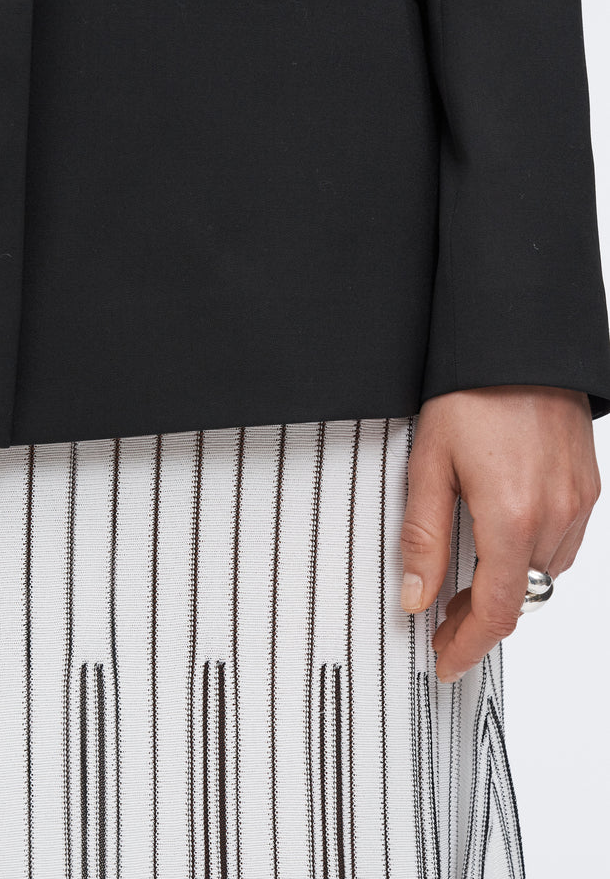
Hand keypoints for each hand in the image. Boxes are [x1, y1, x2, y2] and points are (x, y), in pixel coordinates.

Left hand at [399, 384, 600, 682]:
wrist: (517, 342)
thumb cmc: (470, 393)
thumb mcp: (428, 463)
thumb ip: (422, 536)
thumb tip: (413, 596)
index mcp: (511, 516)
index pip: (497, 611)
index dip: (468, 643)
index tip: (443, 659)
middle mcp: (555, 516)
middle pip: (522, 597)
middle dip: (481, 616)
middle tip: (441, 617)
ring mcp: (579, 502)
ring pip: (545, 573)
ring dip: (508, 584)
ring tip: (466, 576)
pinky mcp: (588, 486)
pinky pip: (564, 542)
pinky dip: (532, 554)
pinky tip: (502, 538)